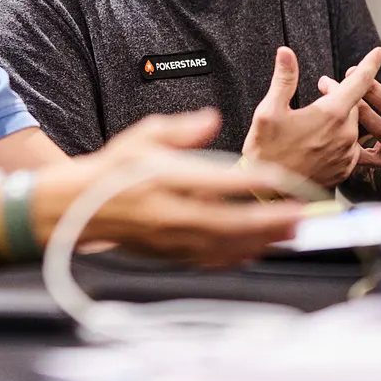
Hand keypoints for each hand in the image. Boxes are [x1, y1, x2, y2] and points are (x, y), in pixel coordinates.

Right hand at [34, 109, 305, 267]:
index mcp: (163, 180)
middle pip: (229, 222)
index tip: (280, 178)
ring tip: (293, 233)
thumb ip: (182, 130)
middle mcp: (169, 214)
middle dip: (269, 221)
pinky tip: (260, 250)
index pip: (215, 181)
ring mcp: (170, 240)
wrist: (79, 208)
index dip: (251, 181)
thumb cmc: (113, 170)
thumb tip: (211, 120)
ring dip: (262, 241)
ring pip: (225, 246)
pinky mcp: (171, 255)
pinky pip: (212, 261)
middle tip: (301, 215)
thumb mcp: (144, 136)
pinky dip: (240, 257)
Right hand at [242, 46, 380, 185]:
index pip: (360, 82)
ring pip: (352, 124)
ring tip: (319, 115)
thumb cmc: (267, 153)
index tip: (378, 53)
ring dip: (340, 114)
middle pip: (353, 102)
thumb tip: (286, 53)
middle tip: (320, 88)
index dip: (369, 64)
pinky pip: (350, 144)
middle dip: (340, 91)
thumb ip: (283, 80)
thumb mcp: (268, 112)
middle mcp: (346, 133)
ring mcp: (347, 153)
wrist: (270, 196)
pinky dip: (341, 135)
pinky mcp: (345, 169)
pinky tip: (323, 137)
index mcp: (331, 114)